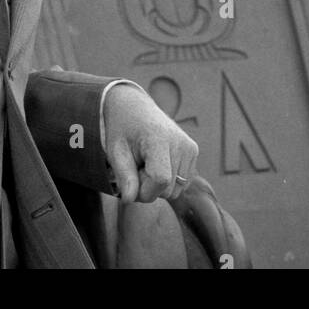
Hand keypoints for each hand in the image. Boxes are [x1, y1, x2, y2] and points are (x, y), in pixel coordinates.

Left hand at [103, 83, 198, 204]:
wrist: (135, 107)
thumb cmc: (123, 129)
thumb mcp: (115, 151)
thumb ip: (124, 176)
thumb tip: (129, 200)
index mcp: (160, 140)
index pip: (161, 181)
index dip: (143, 189)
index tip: (131, 178)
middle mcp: (181, 143)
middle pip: (168, 190)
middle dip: (148, 187)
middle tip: (137, 165)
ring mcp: (190, 148)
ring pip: (176, 191)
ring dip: (158, 185)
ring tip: (147, 163)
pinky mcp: (193, 151)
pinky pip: (182, 184)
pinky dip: (168, 181)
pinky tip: (158, 163)